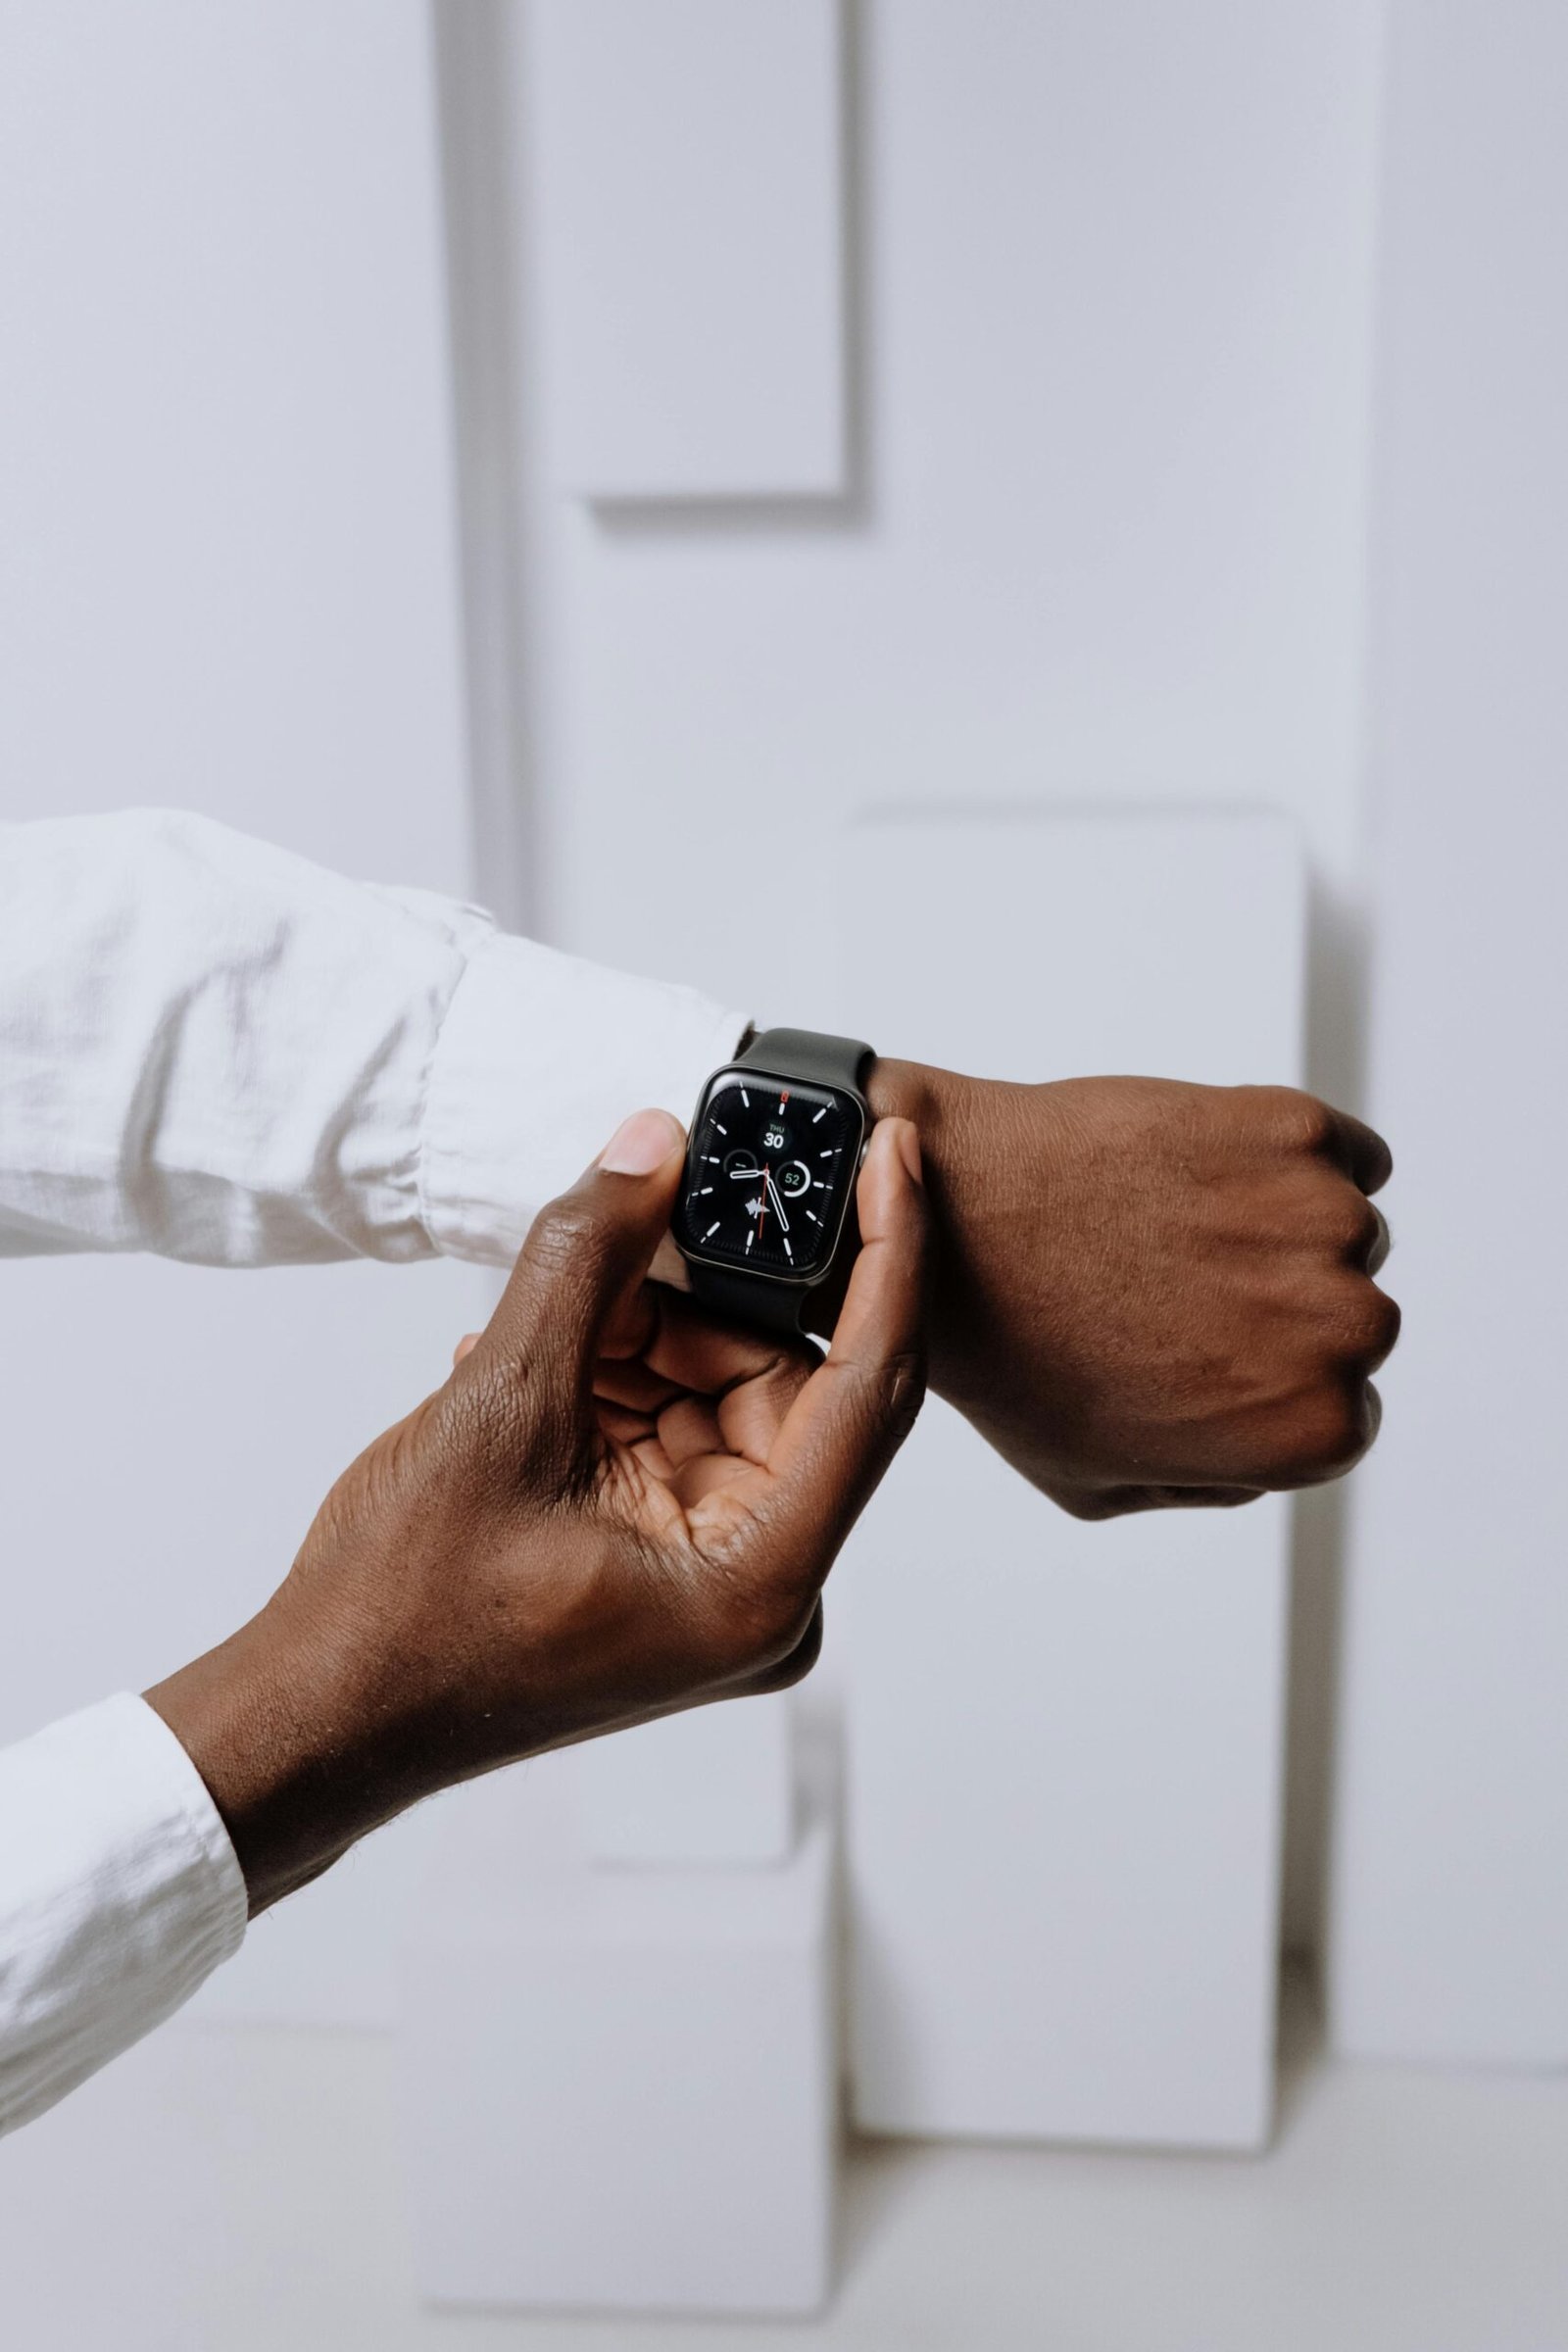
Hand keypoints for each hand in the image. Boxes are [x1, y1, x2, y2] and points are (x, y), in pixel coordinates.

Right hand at [147, 1108, 926, 1913]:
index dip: (886, 1252)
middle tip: (636, 1216)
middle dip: (699, 1296)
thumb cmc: (403, 1614)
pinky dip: (614, 1382)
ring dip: (636, 1337)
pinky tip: (531, 1365)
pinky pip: (676, 1433)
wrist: (324, 1714)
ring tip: (536, 1327)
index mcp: (761, 1580)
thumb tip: (653, 1146)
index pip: (869, 1384)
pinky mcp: (673, 1566)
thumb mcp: (502, 1408)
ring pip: (720, 1396)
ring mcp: (720, 1582)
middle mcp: (765, 1590)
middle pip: (783, 1383)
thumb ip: (586, 1261)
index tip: (890, 1149)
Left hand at [864, 1064, 1397, 1518]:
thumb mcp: (1100, 1485)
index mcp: (1311, 1430)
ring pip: (1339, 1226)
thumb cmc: (1008, 1354)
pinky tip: (1198, 1173)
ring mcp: (1321, 1217)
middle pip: (1353, 1316)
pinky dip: (1287, 1157)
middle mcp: (1342, 1328)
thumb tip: (1267, 1453)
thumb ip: (1212, 1482)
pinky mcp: (1291, 1127)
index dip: (1267, 1381)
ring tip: (1168, 1229)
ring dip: (1277, 1226)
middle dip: (1279, 1304)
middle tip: (1179, 1286)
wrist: (948, 1222)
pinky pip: (1337, 1149)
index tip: (1204, 1352)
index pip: (1343, 1409)